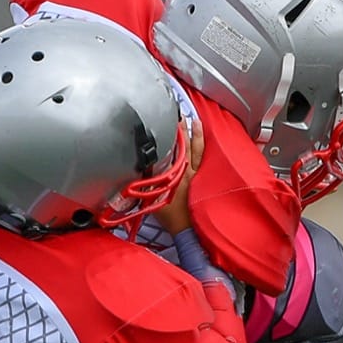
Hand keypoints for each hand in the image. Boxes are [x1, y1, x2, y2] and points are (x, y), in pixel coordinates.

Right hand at [154, 115, 202, 233]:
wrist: (186, 228)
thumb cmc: (169, 215)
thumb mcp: (151, 198)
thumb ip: (145, 181)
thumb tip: (137, 167)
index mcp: (175, 173)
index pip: (173, 148)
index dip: (172, 133)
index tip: (169, 120)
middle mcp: (187, 170)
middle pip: (186, 145)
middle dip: (183, 129)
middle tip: (181, 114)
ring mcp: (197, 174)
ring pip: (198, 150)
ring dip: (196, 135)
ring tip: (196, 121)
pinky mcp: (202, 180)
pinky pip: (204, 159)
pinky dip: (204, 147)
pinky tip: (204, 140)